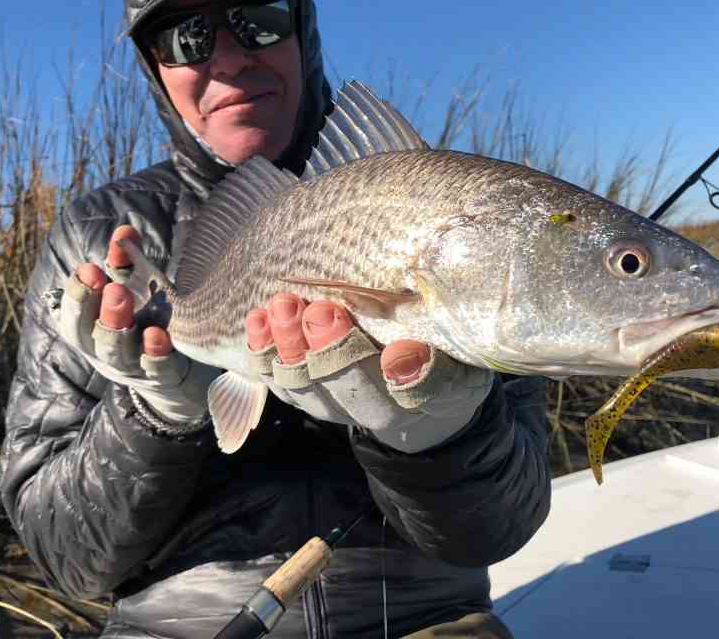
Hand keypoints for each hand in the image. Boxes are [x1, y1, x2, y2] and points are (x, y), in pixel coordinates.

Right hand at [52, 225, 216, 423]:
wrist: (171, 373)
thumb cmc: (142, 320)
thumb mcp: (133, 289)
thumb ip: (126, 261)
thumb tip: (124, 231)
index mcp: (87, 327)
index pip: (72, 312)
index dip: (78, 292)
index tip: (89, 269)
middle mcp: (102, 349)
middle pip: (90, 332)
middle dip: (96, 306)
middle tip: (109, 284)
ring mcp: (129, 366)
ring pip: (117, 352)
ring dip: (118, 325)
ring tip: (124, 299)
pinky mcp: (159, 378)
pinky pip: (155, 370)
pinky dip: (155, 354)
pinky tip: (158, 336)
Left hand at [245, 293, 492, 451]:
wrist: (423, 405)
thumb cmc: (449, 367)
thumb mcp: (461, 371)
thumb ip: (437, 370)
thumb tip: (402, 358)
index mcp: (409, 403)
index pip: (395, 391)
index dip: (385, 368)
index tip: (389, 347)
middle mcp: (363, 410)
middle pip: (336, 385)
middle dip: (322, 347)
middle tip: (317, 310)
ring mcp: (330, 403)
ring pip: (299, 384)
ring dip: (285, 346)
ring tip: (279, 308)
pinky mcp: (307, 392)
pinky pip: (277, 379)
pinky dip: (264, 351)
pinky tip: (257, 320)